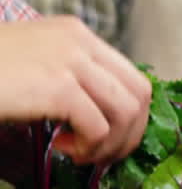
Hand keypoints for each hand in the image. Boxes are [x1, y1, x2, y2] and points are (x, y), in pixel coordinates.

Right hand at [0, 16, 150, 165]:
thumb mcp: (35, 63)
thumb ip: (69, 75)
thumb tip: (103, 114)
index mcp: (77, 33)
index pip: (132, 74)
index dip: (130, 116)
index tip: (108, 139)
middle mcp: (80, 41)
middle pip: (140, 93)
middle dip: (130, 134)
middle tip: (101, 155)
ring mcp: (70, 61)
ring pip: (126, 111)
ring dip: (109, 144)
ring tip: (78, 153)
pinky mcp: (58, 86)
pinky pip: (98, 126)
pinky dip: (87, 147)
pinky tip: (60, 149)